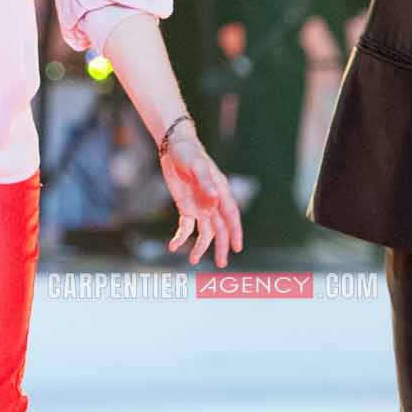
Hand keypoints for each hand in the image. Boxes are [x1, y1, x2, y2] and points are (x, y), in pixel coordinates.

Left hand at [159, 121, 241, 267]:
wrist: (174, 147)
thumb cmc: (189, 153)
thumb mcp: (196, 167)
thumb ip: (205, 183)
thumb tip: (214, 200)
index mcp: (220, 192)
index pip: (231, 216)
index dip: (235, 232)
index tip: (237, 248)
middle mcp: (213, 202)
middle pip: (220, 228)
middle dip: (221, 246)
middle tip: (222, 264)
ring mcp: (200, 205)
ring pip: (205, 231)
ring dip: (201, 246)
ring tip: (194, 260)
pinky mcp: (186, 206)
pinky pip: (186, 226)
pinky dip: (181, 236)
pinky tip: (173, 246)